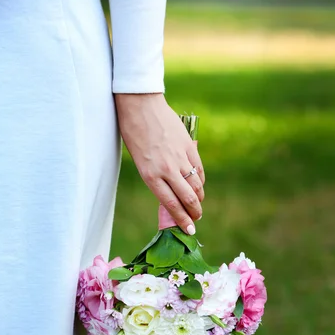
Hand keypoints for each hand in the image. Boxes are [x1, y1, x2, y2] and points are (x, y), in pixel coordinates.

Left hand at [114, 93, 204, 234]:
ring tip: (197, 204)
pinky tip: (199, 186)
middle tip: (196, 220)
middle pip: (188, 198)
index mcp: (151, 175)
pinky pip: (199, 169)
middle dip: (195, 213)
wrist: (140, 104)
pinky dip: (201, 180)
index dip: (182, 220)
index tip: (189, 230)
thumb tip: (172, 194)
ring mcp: (180, 157)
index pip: (171, 204)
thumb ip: (156, 178)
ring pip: (196, 185)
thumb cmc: (134, 134)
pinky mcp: (189, 146)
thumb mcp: (140, 162)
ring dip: (199, 198)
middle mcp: (167, 169)